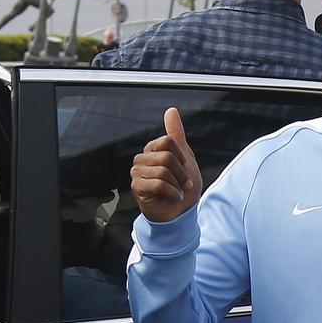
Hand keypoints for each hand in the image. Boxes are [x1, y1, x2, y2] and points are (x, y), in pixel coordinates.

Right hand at [130, 107, 201, 222]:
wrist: (180, 212)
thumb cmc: (181, 186)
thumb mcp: (185, 157)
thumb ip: (176, 134)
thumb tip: (171, 110)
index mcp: (153, 149)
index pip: (169, 141)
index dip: (182, 157)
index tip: (184, 169)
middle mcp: (142, 158)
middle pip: (167, 156)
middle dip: (181, 173)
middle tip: (183, 184)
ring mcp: (137, 172)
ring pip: (163, 170)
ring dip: (177, 184)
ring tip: (176, 191)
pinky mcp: (136, 186)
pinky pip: (158, 184)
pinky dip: (172, 192)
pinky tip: (172, 197)